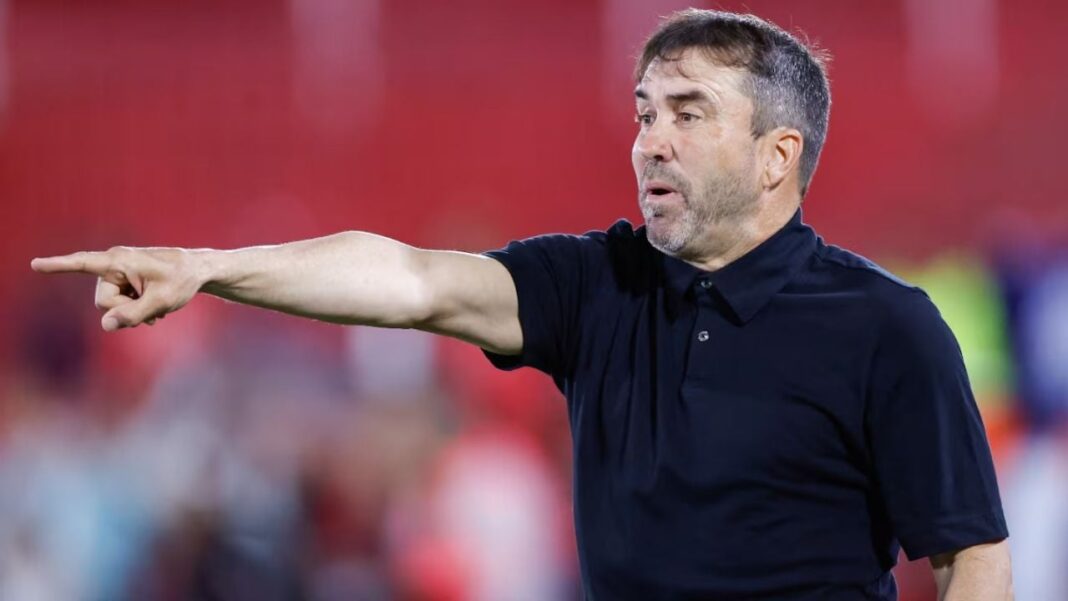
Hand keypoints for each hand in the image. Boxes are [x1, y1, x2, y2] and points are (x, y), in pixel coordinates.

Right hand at [31, 247, 207, 330]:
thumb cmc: (182, 281)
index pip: (83, 263)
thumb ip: (133, 314)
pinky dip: (135, 310)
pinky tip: (155, 309)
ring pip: (110, 306)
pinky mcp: (124, 282)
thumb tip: (105, 326)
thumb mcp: (161, 302)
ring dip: (132, 312)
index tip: (35, 264)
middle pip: (102, 301)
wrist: (197, 271)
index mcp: (120, 261)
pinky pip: (118, 305)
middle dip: (124, 310)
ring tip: (156, 306)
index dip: (58, 266)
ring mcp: (119, 273)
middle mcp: (114, 264)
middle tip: (152, 305)